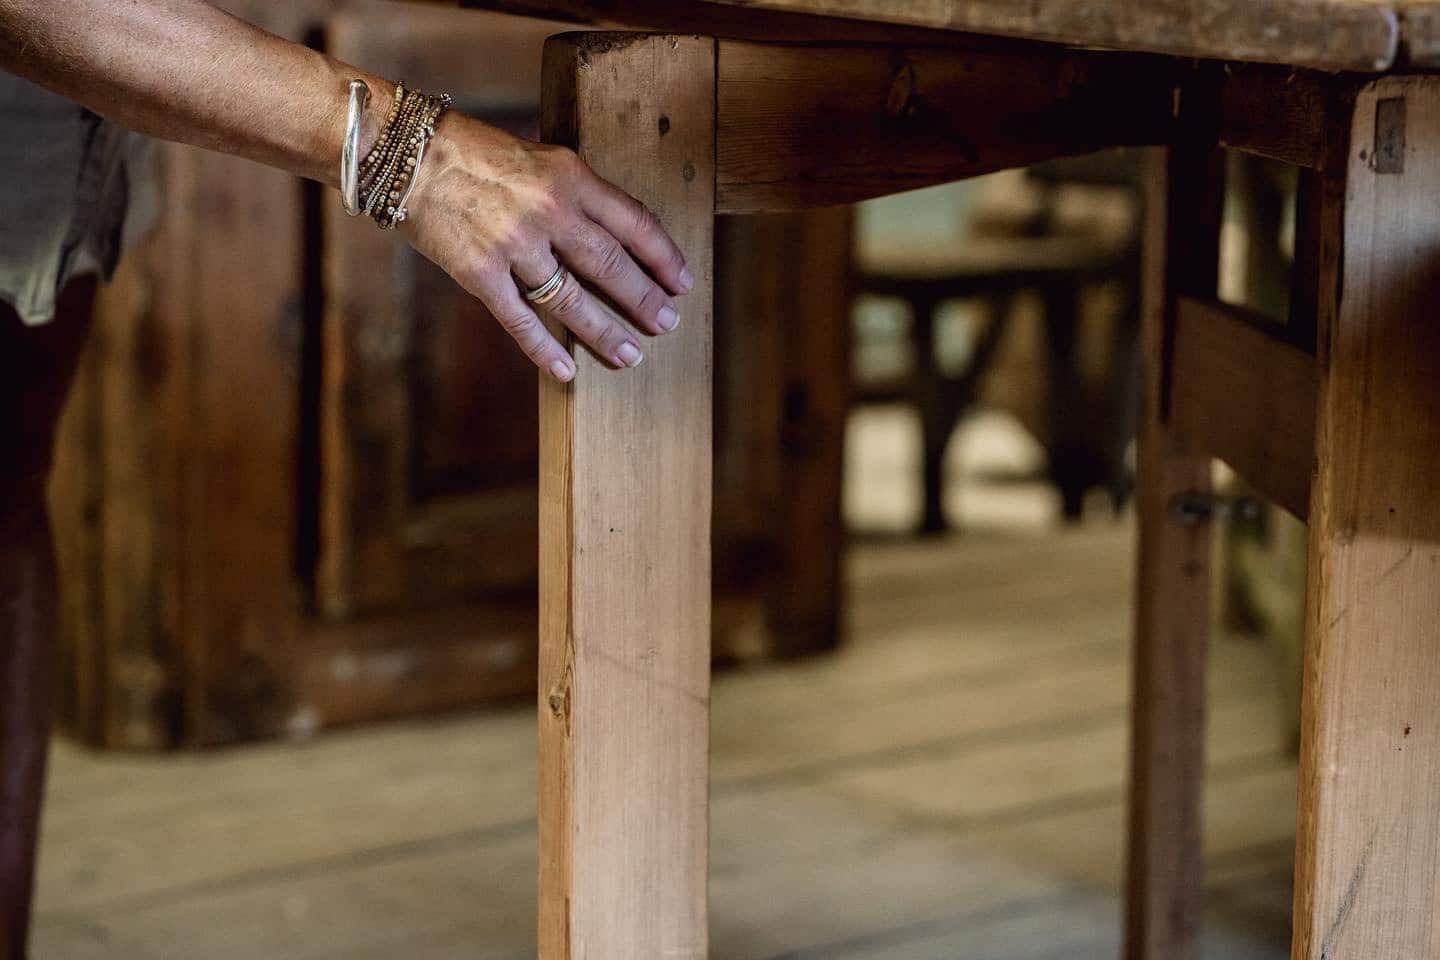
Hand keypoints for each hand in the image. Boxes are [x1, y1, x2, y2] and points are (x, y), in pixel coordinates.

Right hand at [400, 113, 692, 382]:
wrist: (406, 154)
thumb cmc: (475, 153)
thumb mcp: (540, 159)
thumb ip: (577, 195)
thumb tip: (617, 238)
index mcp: (570, 177)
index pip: (634, 222)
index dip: (663, 256)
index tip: (682, 282)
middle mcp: (549, 211)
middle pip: (611, 265)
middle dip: (644, 299)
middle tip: (667, 324)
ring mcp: (514, 245)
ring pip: (572, 300)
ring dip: (605, 332)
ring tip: (631, 355)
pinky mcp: (480, 272)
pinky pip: (521, 319)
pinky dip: (545, 349)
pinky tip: (566, 370)